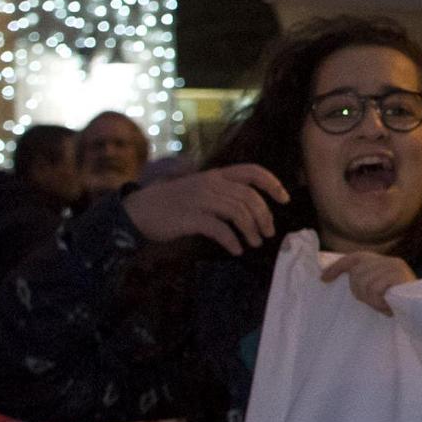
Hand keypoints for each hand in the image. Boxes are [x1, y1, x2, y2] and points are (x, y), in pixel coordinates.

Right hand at [125, 166, 287, 253]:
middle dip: (264, 216)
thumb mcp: (200, 190)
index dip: (272, 183)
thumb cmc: (172, 204)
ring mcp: (199, 200)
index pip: (252, 171)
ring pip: (238, 213)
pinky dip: (232, 241)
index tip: (284, 199)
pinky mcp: (190, 218)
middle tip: (268, 233)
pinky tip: (236, 250)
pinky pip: (220, 229)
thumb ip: (223, 194)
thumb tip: (253, 210)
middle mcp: (210, 184)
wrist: (137, 211)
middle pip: (249, 197)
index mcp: (215, 175)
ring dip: (251, 231)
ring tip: (254, 244)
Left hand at [319, 252, 417, 316]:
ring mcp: (395, 267)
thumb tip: (338, 278)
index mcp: (383, 262)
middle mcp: (389, 260)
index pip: (354, 258)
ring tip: (383, 305)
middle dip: (359, 292)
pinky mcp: (399, 275)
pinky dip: (379, 301)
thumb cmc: (400, 304)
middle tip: (373, 303)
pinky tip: (388, 307)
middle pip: (356, 273)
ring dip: (371, 300)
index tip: (323, 279)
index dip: (337, 267)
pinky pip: (376, 289)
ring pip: (364, 282)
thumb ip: (366, 281)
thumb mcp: (380, 290)